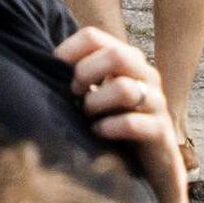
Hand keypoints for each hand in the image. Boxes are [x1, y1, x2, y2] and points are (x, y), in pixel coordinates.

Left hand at [64, 20, 185, 195]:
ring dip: (96, 103)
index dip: (68, 51)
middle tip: (74, 93)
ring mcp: (155, 102)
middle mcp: (145, 74)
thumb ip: (78, 75)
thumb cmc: (113, 123)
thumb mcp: (96, 93)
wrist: (151, 166)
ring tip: (87, 116)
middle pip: (116, 54)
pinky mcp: (160, 131)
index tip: (57, 72)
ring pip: (124, 89)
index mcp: (126, 59)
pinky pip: (132, 123)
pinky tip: (98, 132)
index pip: (92, 36)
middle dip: (86, 74)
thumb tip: (44, 64)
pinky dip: (109, 127)